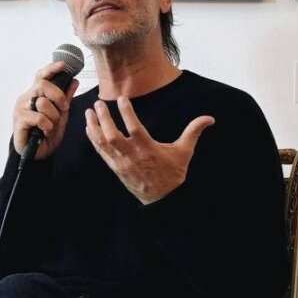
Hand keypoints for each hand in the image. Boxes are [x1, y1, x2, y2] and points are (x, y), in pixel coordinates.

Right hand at [12, 61, 79, 159]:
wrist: (38, 154)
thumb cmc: (47, 133)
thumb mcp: (61, 114)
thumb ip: (66, 97)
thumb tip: (74, 80)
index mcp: (36, 94)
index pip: (41, 75)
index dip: (51, 68)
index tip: (63, 65)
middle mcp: (27, 98)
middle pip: (43, 85)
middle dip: (58, 97)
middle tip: (64, 109)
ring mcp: (21, 108)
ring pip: (42, 102)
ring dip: (53, 116)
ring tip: (51, 126)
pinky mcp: (18, 120)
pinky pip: (39, 117)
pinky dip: (47, 126)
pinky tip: (45, 132)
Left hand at [85, 96, 213, 204]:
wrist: (163, 199)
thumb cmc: (173, 173)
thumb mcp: (184, 151)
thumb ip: (194, 131)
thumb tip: (209, 119)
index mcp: (148, 150)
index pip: (135, 129)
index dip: (127, 114)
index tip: (121, 99)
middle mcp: (132, 156)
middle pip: (113, 136)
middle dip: (104, 119)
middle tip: (98, 103)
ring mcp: (121, 163)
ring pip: (103, 144)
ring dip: (94, 127)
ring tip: (88, 112)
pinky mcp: (115, 168)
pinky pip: (100, 152)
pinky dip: (93, 139)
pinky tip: (89, 128)